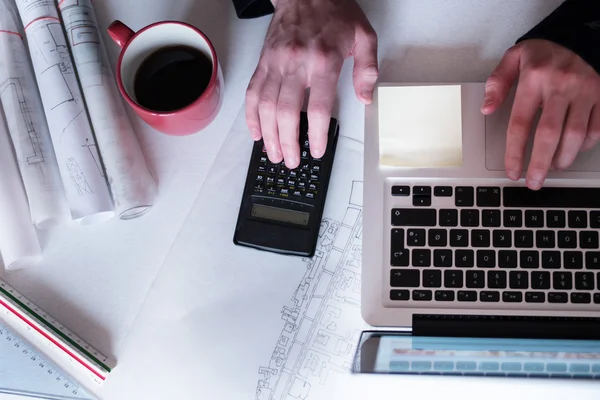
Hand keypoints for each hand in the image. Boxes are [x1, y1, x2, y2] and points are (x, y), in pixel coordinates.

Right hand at [245, 0, 377, 167]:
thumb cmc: (334, 13)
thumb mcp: (364, 35)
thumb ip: (367, 68)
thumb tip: (364, 97)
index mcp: (324, 60)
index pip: (317, 106)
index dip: (315, 134)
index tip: (316, 150)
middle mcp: (296, 63)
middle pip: (286, 112)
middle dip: (287, 142)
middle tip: (291, 161)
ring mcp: (276, 63)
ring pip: (266, 106)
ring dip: (267, 135)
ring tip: (273, 154)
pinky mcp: (263, 62)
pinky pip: (252, 92)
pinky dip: (251, 116)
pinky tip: (255, 132)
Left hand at [481, 39, 599, 189]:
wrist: (579, 36)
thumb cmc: (542, 52)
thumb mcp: (513, 59)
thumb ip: (497, 83)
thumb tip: (486, 108)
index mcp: (534, 79)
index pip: (521, 123)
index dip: (515, 152)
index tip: (512, 171)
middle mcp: (561, 86)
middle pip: (549, 134)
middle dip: (540, 163)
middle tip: (533, 182)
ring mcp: (585, 91)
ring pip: (575, 135)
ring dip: (563, 158)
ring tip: (552, 169)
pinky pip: (596, 128)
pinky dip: (584, 145)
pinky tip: (571, 151)